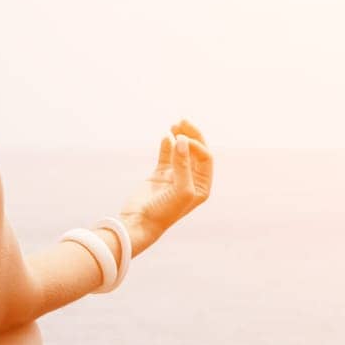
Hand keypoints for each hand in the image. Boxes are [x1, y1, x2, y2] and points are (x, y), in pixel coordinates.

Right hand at [119, 120, 212, 253]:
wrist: (139, 223)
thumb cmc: (164, 211)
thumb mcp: (180, 190)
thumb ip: (183, 164)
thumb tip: (181, 140)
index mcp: (201, 186)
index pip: (205, 157)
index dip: (196, 145)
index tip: (182, 140)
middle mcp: (190, 180)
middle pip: (195, 151)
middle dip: (191, 135)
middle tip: (182, 121)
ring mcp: (174, 176)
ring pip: (180, 151)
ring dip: (179, 137)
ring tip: (174, 125)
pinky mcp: (158, 175)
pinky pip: (165, 156)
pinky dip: (166, 145)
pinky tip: (165, 136)